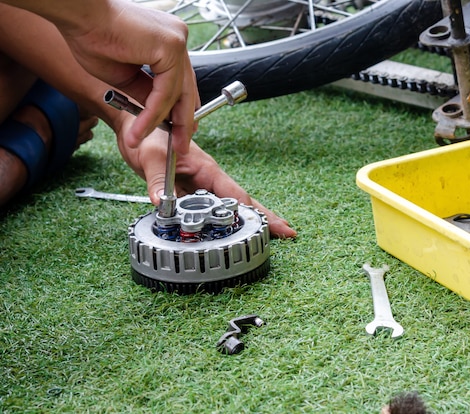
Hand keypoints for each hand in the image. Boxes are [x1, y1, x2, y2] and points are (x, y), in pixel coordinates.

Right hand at [3, 0, 199, 154]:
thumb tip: (159, 115)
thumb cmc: (91, 37)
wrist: (77, 15)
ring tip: (140, 140)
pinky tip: (139, 129)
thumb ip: (145, 93)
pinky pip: (165, 91)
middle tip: (180, 147)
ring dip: (159, 123)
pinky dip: (152, 114)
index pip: (181, 83)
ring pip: (175, 94)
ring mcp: (177, 42)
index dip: (181, 110)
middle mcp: (177, 39)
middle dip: (183, 123)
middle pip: (186, 90)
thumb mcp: (124, 75)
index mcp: (168, 42)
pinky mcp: (171, 47)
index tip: (180, 132)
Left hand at [117, 124, 296, 238]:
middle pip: (242, 201)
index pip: (234, 193)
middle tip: (287, 232)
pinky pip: (208, 211)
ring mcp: (202, 186)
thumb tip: (161, 203)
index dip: (251, 211)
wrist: (136, 129)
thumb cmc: (149, 136)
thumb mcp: (151, 157)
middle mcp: (209, 179)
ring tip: (269, 236)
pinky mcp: (190, 192)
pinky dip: (222, 223)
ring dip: (248, 222)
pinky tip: (232, 233)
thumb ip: (157, 181)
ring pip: (228, 207)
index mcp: (207, 168)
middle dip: (265, 217)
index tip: (269, 224)